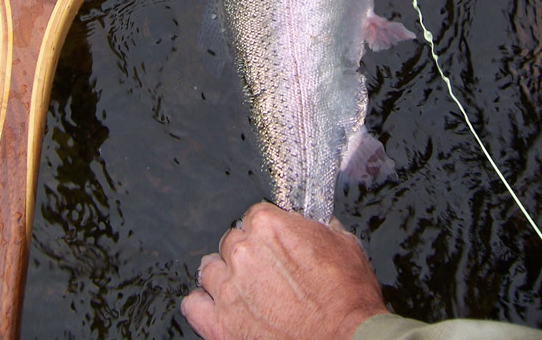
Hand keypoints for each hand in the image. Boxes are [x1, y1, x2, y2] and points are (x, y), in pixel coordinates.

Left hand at [181, 202, 389, 339]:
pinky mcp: (220, 326)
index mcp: (268, 226)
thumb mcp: (343, 244)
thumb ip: (317, 226)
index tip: (276, 244)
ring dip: (225, 276)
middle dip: (248, 254)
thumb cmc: (348, 299)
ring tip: (244, 290)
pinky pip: (194, 305)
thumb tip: (311, 224)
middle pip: (232, 242)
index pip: (255, 215)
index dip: (268, 232)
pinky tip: (221, 307)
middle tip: (268, 272)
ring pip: (209, 270)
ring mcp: (228, 290)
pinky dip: (204, 305)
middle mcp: (243, 253)